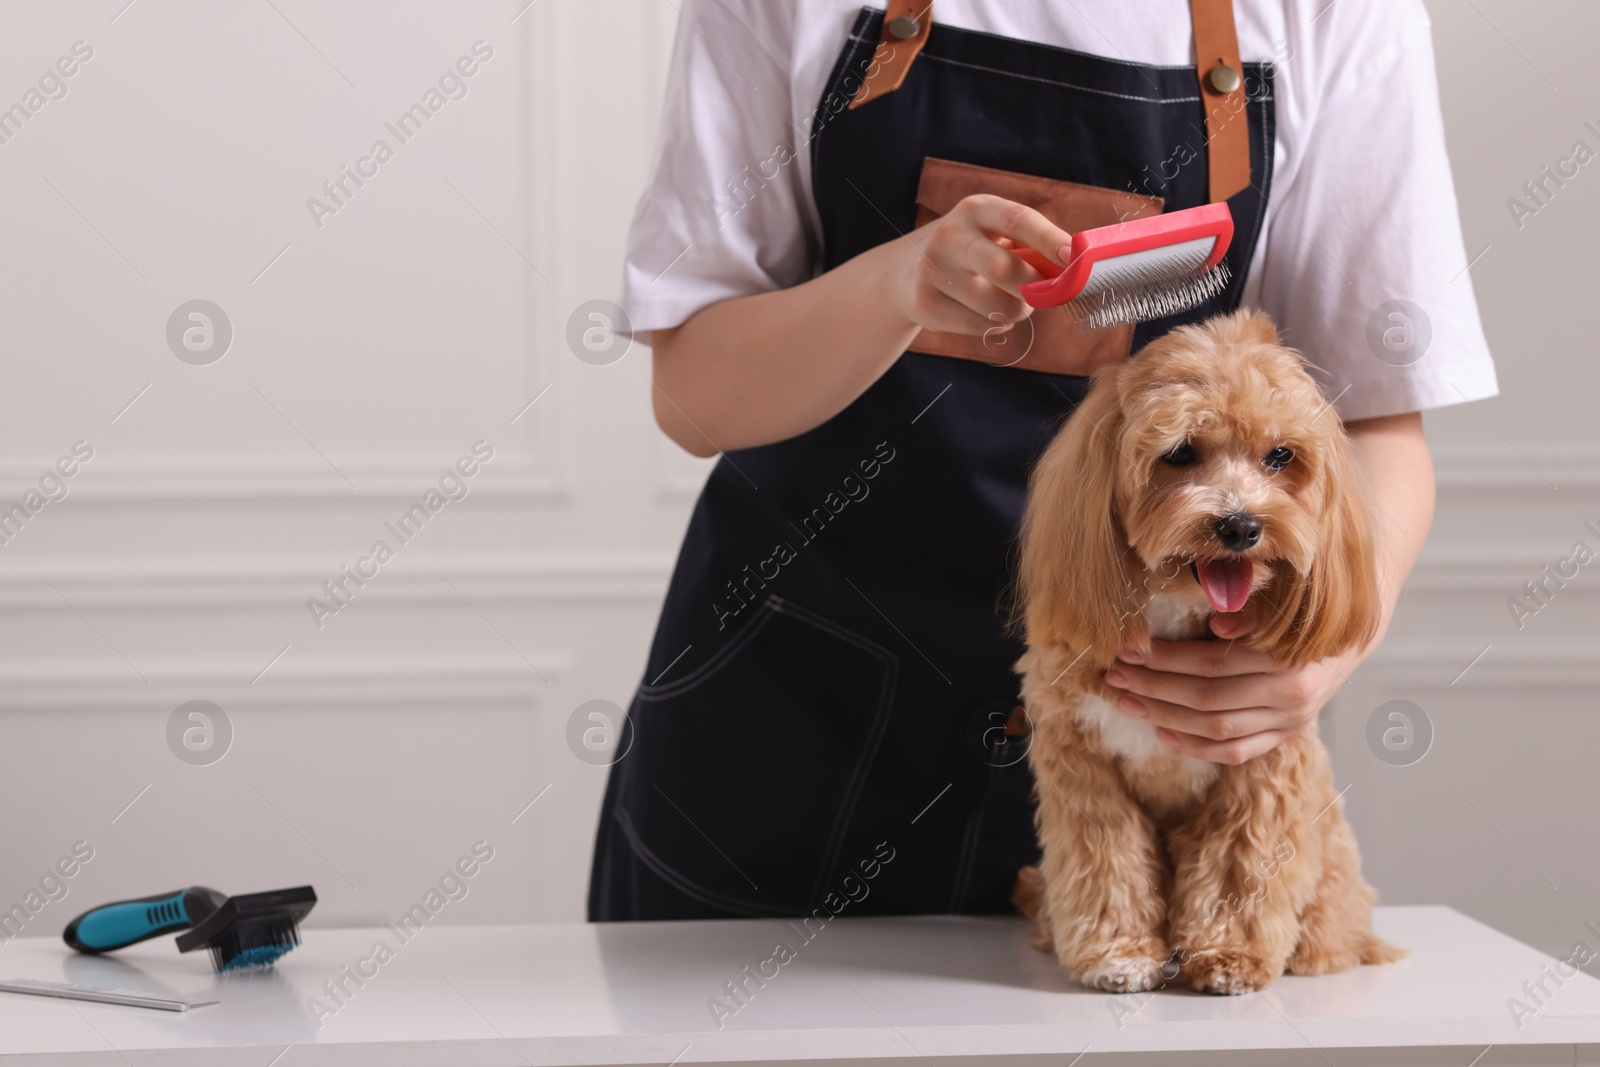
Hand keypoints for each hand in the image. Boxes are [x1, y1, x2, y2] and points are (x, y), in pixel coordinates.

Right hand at [883, 194, 1070, 336]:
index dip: (1049, 239)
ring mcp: (932, 270)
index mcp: (976, 209)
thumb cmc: (969, 252)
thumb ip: (1029, 248)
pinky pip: (978, 326)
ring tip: (1009, 302)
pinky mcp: (924, 304)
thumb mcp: (991, 234)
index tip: (1074, 258)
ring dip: (1016, 311)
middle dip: (1034, 289)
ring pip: (995, 307)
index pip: (1018, 220)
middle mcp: (950, 235)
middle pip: (1003, 269)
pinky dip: (992, 324)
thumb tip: (1074, 273)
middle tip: (1046, 295)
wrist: (902, 273)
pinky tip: (981, 312)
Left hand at [1101, 605, 1351, 764]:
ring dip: (1165, 717)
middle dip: (1153, 689)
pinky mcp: (1284, 738)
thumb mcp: (1276, 604)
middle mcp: (1288, 695)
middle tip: (1115, 679)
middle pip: (1206, 699)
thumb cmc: (1296, 617)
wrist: (1344, 645)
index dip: (1164, 660)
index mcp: (1284, 657)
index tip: (1128, 653)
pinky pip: (1235, 752)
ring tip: (1128, 703)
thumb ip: (1247, 613)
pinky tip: (1162, 734)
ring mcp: (1287, 722)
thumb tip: (1217, 624)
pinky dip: (1196, 747)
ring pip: (1216, 730)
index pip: (1210, 663)